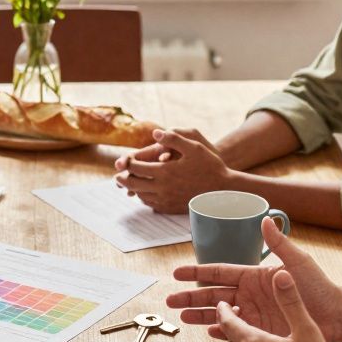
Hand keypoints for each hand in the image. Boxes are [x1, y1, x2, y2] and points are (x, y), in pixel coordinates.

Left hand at [114, 129, 229, 213]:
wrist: (223, 190)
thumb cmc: (210, 166)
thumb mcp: (194, 147)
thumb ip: (173, 138)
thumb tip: (155, 132)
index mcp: (165, 171)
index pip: (137, 167)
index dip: (128, 163)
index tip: (124, 160)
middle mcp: (163, 187)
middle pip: (134, 184)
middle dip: (124, 179)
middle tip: (118, 176)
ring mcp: (167, 200)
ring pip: (142, 196)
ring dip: (134, 190)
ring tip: (130, 184)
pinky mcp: (171, 208)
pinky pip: (152, 205)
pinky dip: (145, 198)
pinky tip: (146, 193)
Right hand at [166, 218, 341, 341]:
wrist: (336, 316)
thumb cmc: (319, 287)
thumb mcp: (298, 262)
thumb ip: (279, 244)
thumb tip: (264, 219)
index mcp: (254, 276)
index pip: (219, 272)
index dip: (197, 272)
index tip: (178, 273)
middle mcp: (250, 294)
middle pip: (213, 294)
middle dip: (190, 297)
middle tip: (170, 300)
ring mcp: (254, 314)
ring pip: (219, 314)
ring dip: (200, 316)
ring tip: (182, 319)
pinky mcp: (261, 332)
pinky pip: (235, 332)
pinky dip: (221, 332)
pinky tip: (208, 333)